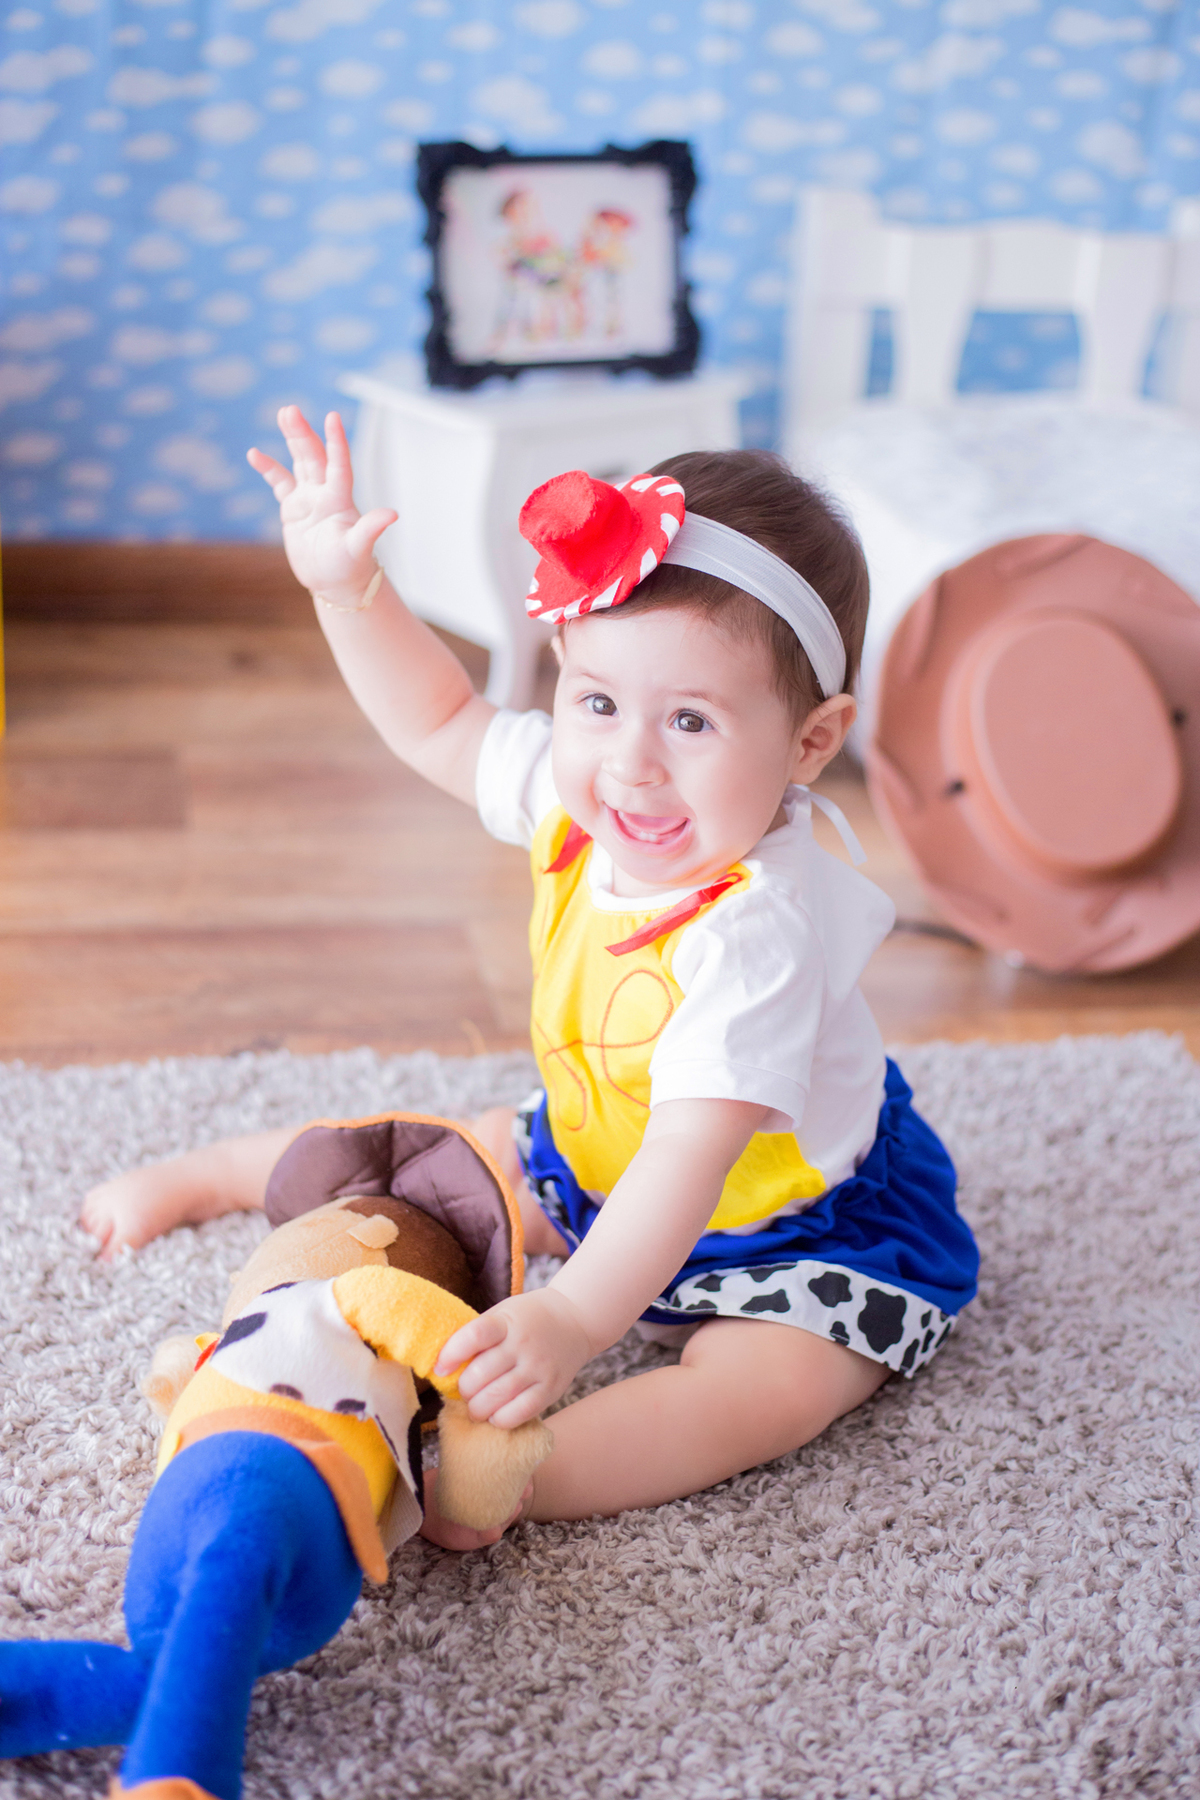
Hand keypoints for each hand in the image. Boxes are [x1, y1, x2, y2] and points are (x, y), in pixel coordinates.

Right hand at [246, 405, 396, 604]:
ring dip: (292, 439)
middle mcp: (325, 494)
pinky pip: (279, 483)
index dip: (336, 441)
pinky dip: (268, 468)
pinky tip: (254, 454)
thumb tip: (392, 514)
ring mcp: (309, 499)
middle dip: (302, 434)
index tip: (332, 416)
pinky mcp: (293, 509)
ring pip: (299, 462)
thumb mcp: (358, 548)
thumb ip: (370, 529)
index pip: (338, 464)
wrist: (337, 584)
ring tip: (284, 413)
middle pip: (313, 457)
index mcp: (340, 500)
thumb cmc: (351, 568)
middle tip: (290, 409)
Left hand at [435, 1289, 593, 1428]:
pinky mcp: (550, 1390)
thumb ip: (477, 1335)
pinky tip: (496, 1413)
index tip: (441, 1369)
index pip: (473, 1337)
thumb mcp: (502, 1314)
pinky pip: (518, 1414)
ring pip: (496, 1398)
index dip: (451, 1355)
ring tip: (476, 1406)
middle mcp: (523, 1344)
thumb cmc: (527, 1319)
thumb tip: (443, 1366)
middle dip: (464, 1389)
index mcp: (507, 1321)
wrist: (575, 1320)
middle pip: (480, 1374)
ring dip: (477, 1408)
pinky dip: (499, 1419)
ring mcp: (538, 1368)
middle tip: (465, 1391)